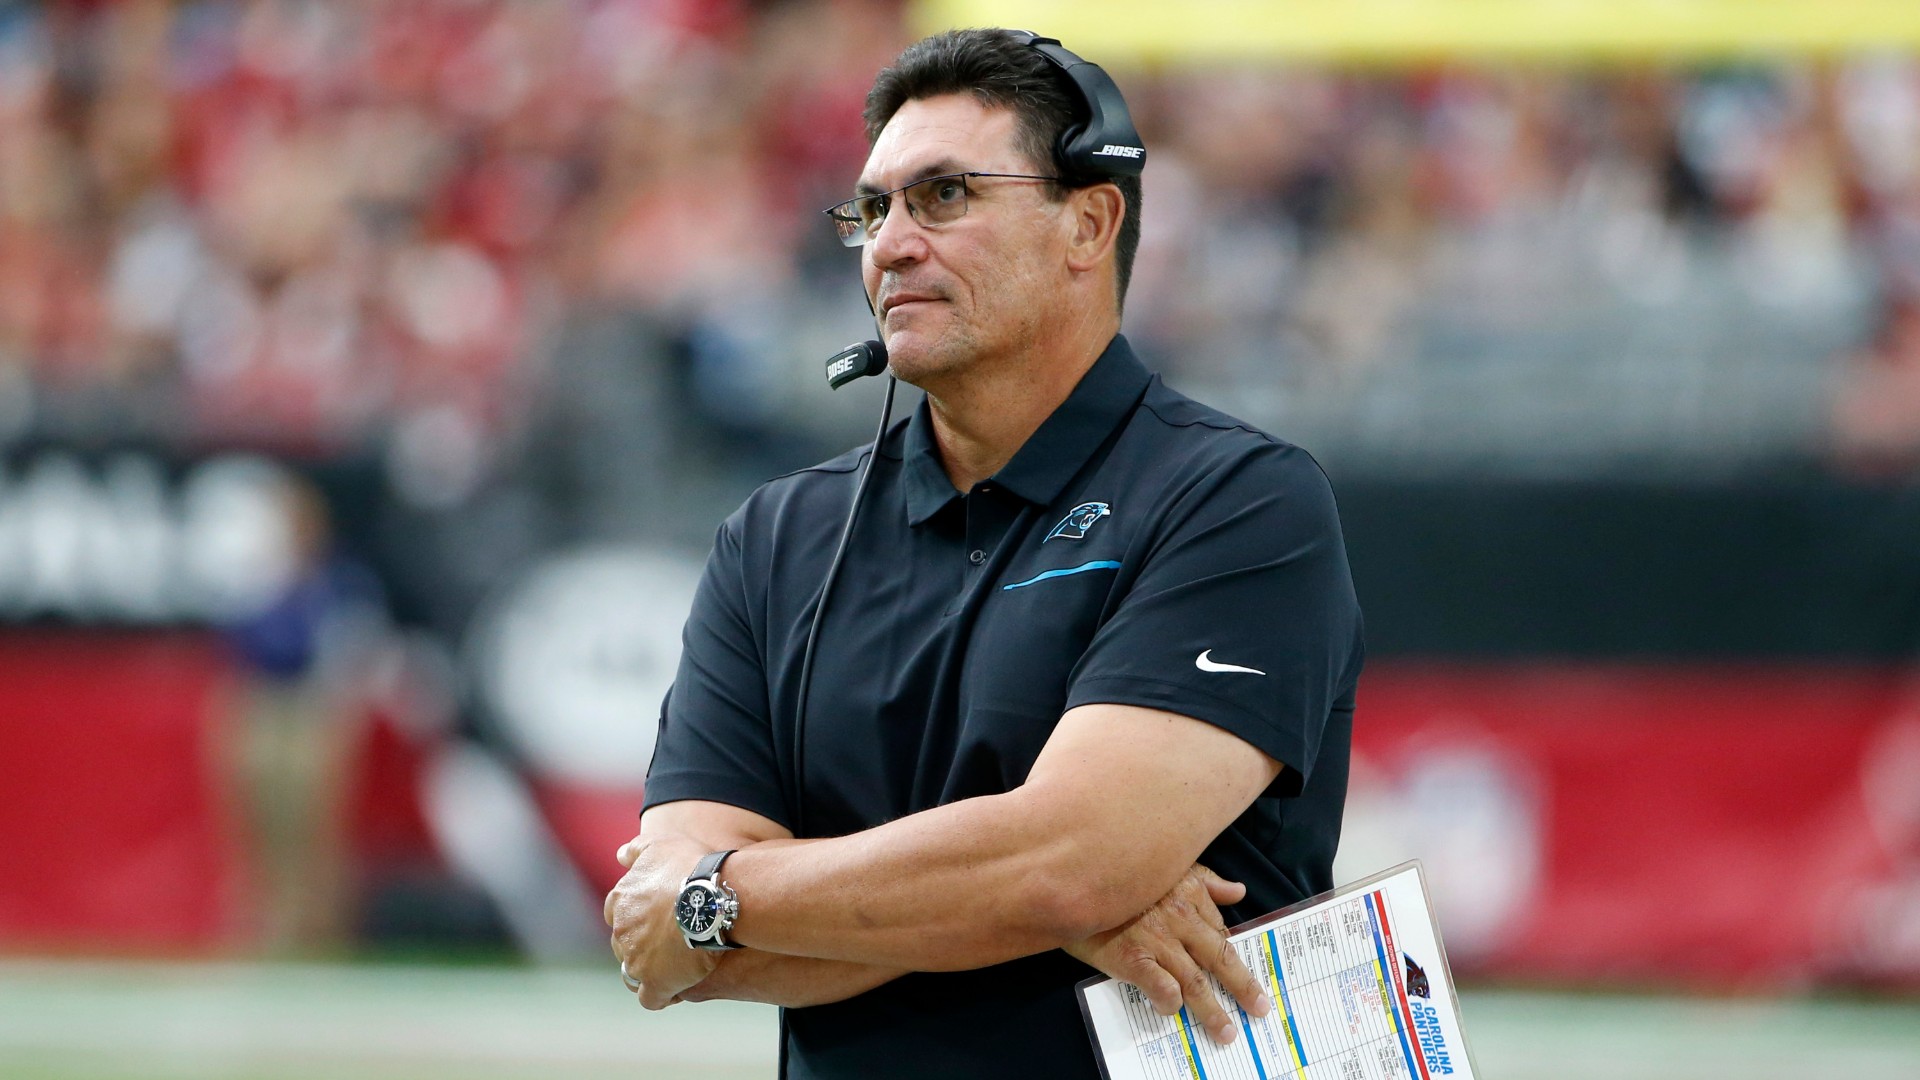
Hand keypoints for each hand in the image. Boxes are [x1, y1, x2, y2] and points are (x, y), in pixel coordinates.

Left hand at [604, 833, 718, 1008]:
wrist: (713, 898)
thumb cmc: (690, 867)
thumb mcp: (660, 845)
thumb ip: (636, 850)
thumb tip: (620, 856)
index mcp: (621, 901)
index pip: (617, 913)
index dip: (637, 916)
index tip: (658, 915)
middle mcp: (622, 932)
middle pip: (624, 944)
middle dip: (642, 944)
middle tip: (671, 939)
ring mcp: (636, 960)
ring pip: (633, 973)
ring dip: (648, 970)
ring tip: (674, 966)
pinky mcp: (656, 983)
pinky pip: (651, 998)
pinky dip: (662, 995)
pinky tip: (677, 988)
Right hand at [1065, 864, 1270, 1044]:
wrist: (1070, 880)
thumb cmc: (1115, 872)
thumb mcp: (1165, 866)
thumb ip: (1204, 880)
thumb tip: (1237, 890)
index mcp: (1189, 894)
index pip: (1220, 931)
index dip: (1231, 956)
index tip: (1240, 973)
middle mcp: (1180, 919)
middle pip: (1220, 959)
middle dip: (1243, 986)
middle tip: (1259, 1008)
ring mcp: (1158, 941)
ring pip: (1195, 982)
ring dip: (1212, 1010)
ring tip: (1225, 1031)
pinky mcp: (1133, 959)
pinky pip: (1162, 987)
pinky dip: (1170, 1002)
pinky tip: (1170, 1010)